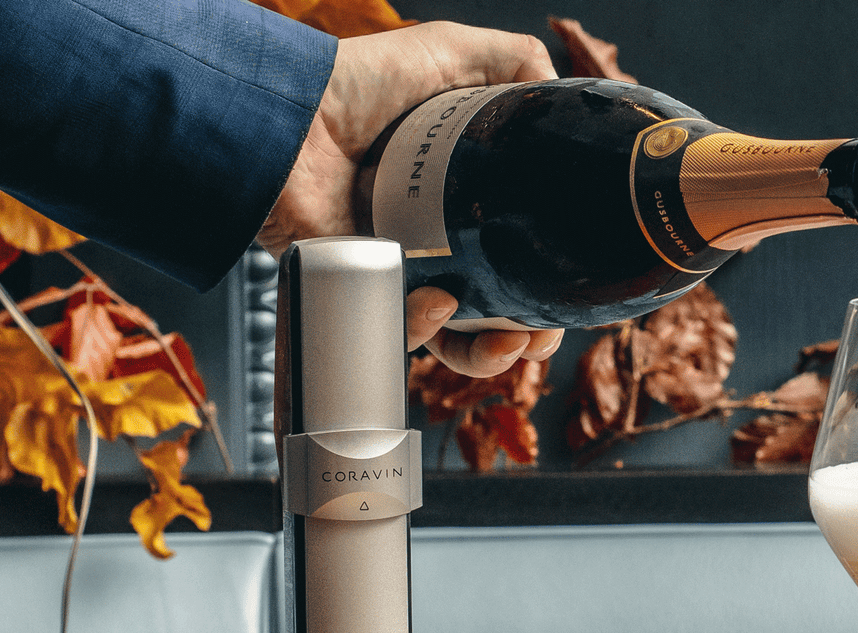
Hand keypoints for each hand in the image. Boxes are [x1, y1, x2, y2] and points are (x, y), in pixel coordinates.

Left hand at [259, 21, 562, 376]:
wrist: (293, 109)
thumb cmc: (359, 81)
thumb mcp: (450, 53)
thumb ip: (514, 62)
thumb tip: (560, 96)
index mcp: (465, 200)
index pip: (520, 260)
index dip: (546, 287)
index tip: (565, 298)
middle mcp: (435, 241)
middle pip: (494, 314)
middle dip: (525, 337)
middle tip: (539, 334)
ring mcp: (396, 270)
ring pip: (449, 340)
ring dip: (485, 355)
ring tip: (504, 341)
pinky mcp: (358, 288)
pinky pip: (393, 332)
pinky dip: (423, 330)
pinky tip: (437, 302)